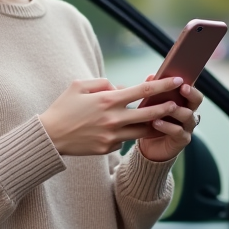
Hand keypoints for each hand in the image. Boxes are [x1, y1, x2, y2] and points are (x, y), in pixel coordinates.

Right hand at [40, 76, 187, 155]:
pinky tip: (124, 131)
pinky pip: (124, 140)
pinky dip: (127, 134)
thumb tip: (121, 88)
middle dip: (166, 108)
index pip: (142, 90)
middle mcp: (113, 119)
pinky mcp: (107, 148)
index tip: (177, 80)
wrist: (50, 136)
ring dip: (154, 125)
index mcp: (107, 100)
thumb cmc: (63, 107)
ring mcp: (111, 136)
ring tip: (163, 119)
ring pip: (142, 131)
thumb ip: (103, 83)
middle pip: (149, 114)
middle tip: (177, 104)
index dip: (162, 85)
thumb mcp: (79, 86)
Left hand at [136, 75, 203, 162]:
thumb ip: (153, 91)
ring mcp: (187, 127)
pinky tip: (156, 122)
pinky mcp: (182, 140)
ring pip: (187, 115)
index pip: (192, 89)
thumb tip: (151, 76)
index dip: (190, 84)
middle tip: (182, 88)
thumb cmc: (152, 122)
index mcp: (184, 102)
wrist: (149, 147)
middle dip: (190, 93)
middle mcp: (189, 113)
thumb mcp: (151, 105)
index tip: (182, 79)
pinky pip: (178, 131)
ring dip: (175, 110)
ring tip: (163, 107)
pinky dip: (167, 126)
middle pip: (196, 100)